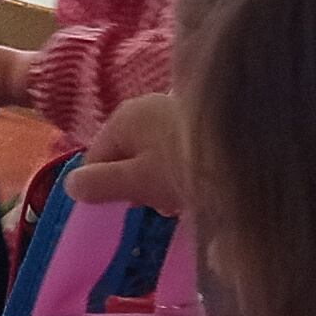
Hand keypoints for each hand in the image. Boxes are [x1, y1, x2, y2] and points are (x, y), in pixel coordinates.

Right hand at [63, 91, 187, 211]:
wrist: (246, 148)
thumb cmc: (183, 166)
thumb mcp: (136, 181)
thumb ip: (99, 183)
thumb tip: (69, 185)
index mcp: (121, 119)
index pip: (94, 159)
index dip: (103, 188)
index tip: (127, 206)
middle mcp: (141, 108)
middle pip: (122, 156)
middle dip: (135, 185)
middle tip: (160, 204)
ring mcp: (168, 111)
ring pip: (148, 155)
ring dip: (158, 180)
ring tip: (181, 197)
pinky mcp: (194, 121)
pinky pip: (171, 150)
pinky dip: (176, 168)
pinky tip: (194, 183)